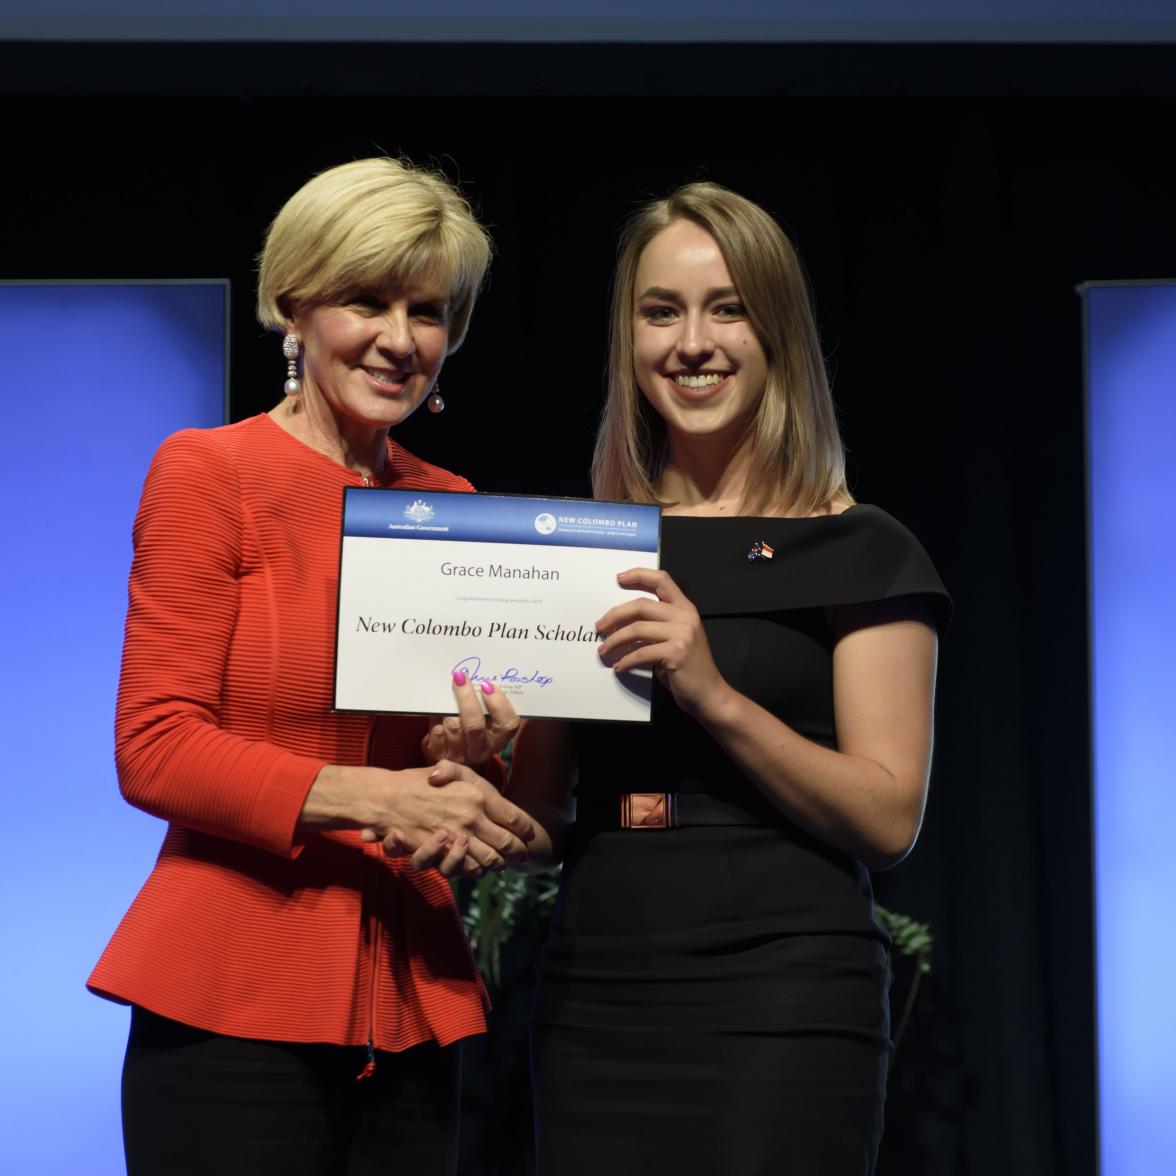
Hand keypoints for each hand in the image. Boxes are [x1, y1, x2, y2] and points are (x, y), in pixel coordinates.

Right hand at [371, 759, 533, 878]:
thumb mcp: (447, 769)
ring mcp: (457, 836)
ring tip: (503, 863)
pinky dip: (474, 870)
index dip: (525, 827)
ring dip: (498, 863)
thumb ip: (468, 778)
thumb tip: (487, 796)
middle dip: (517, 851)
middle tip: (523, 854)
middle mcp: (472, 817)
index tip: (531, 834)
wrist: (385, 798)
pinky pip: (466, 868)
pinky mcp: (442, 853)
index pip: (512, 816)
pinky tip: (478, 868)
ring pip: (489, 859)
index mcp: (478, 795)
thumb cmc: (415, 781)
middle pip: (506, 842)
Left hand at [420, 671, 520, 766]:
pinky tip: (438, 709)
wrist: (451, 754)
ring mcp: (459, 754)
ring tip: (448, 691)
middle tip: (460, 678)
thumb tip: (479, 679)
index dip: (499, 704)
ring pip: (453, 726)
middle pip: (475, 726)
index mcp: (499, 739)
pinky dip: (436, 717)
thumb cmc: (474, 725)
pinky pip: (437, 731)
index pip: (507, 724)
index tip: (487, 685)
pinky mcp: (439, 752)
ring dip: (448, 707)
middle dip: (467, 699)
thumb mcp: (487, 719)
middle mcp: (481, 750)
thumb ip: (487, 704)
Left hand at [595, 567, 729, 719]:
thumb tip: (622, 624)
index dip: (639, 575)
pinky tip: (619, 667)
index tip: (618, 578)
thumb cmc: (688, 669)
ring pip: (637, 628)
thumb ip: (657, 626)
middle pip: (641, 605)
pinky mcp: (676, 652)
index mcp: (686, 609)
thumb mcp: (676, 639)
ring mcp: (683, 633)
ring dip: (615, 640)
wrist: (710, 694)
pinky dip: (625, 661)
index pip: (662, 580)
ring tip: (603, 650)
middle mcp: (686, 617)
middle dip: (615, 615)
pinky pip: (641, 652)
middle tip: (600, 627)